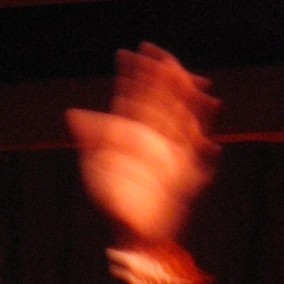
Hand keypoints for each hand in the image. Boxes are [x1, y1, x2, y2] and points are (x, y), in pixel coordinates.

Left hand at [66, 44, 218, 244]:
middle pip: (156, 99)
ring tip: (182, 70)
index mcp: (126, 135)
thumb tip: (73, 114)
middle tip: (156, 52)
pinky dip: (204, 120)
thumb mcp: (97, 168)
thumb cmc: (113, 202)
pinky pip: (197, 138)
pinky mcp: (185, 162)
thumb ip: (91, 138)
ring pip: (177, 111)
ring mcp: (168, 148)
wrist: (135, 230)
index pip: (130, 98)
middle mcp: (149, 137)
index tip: (126, 54)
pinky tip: (209, 101)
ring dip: (181, 91)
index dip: (129, 76)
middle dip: (157, 76)